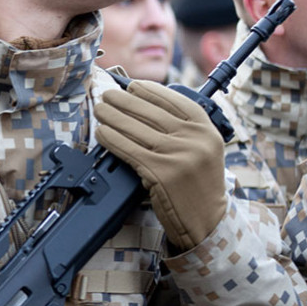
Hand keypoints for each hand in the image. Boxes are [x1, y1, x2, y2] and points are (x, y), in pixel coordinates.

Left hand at [94, 80, 226, 250]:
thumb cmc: (198, 183)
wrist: (207, 219)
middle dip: (124, 101)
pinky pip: (129, 149)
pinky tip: (102, 132)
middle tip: (107, 95)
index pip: (174, 100)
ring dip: (113, 116)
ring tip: (100, 110)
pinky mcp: (161, 173)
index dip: (149, 91)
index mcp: (206, 128)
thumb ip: (184, 128)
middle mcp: (194, 139)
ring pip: (136, 129)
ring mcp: (178, 156)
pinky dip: (112, 139)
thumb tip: (146, 104)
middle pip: (151, 112)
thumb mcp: (203, 149)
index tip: (131, 86)